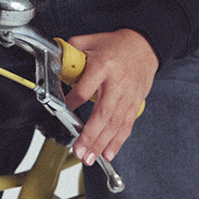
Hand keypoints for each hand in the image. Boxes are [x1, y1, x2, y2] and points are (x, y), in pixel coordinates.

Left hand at [64, 28, 157, 165]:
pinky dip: (118, 141)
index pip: (85, 89)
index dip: (72, 101)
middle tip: (78, 150)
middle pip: (102, 113)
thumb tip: (53, 62)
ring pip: (115, 123)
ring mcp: (128, 95)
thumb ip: (70, 52)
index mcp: (103, 66)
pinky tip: (109, 153)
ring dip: (101, 143)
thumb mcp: (89, 40)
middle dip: (90, 135)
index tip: (63, 109)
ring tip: (90, 157)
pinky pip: (127, 125)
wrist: (145, 45)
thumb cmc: (116, 44)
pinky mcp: (136, 103)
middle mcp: (116, 83)